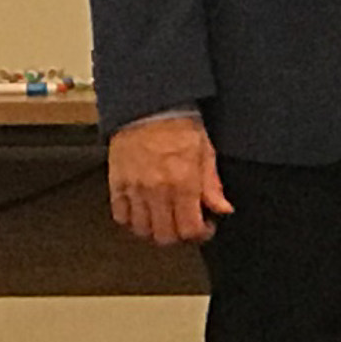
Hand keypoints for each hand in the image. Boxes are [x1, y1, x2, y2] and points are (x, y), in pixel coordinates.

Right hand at [109, 113, 232, 245]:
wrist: (148, 105)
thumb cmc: (178, 123)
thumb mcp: (205, 151)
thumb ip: (212, 185)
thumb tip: (223, 209)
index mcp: (183, 183)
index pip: (190, 229)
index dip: (200, 234)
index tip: (204, 226)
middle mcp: (158, 190)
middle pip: (164, 236)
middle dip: (178, 236)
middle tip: (184, 225)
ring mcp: (135, 189)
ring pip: (142, 230)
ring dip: (154, 230)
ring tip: (163, 219)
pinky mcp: (117, 183)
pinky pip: (120, 216)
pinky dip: (131, 220)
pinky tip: (142, 212)